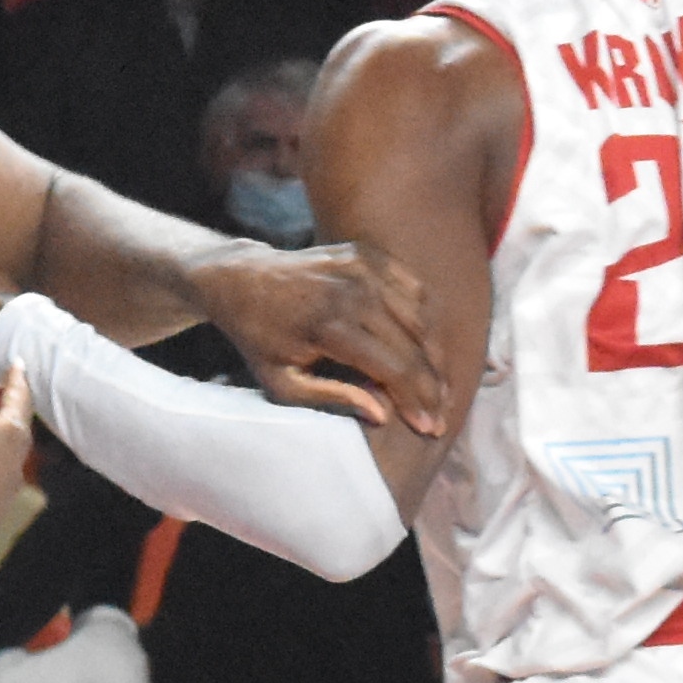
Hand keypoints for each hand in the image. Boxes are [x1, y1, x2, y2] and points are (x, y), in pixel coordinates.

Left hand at [193, 237, 458, 435]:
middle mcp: (351, 290)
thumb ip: (331, 398)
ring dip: (434, 356)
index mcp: (328, 324)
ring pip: (420, 318)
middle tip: (440, 415)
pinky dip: (425, 320)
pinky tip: (426, 349)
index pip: (393, 368)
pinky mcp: (367, 254)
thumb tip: (382, 414)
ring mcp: (362, 266)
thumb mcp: (281, 382)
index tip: (430, 428)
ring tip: (437, 388)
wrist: (241, 279)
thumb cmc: (260, 339)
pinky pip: (413, 290)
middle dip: (432, 386)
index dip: (416, 401)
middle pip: (413, 346)